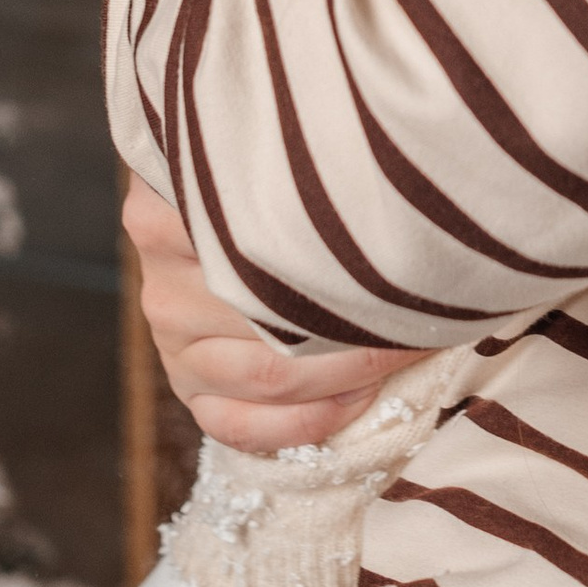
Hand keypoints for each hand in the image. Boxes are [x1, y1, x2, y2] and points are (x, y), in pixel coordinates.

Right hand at [121, 177, 424, 452]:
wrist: (218, 219)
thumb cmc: (273, 186)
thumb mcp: (273, 160)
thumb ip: (305, 162)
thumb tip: (385, 177)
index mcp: (169, 212)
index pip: (259, 243)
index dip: (343, 260)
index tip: (408, 259)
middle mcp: (163, 280)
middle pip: (270, 315)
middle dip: (359, 319)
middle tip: (424, 311)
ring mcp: (169, 340)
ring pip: (266, 377)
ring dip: (346, 374)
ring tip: (399, 352)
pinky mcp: (185, 387)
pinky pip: (239, 426)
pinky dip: (305, 423)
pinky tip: (354, 400)